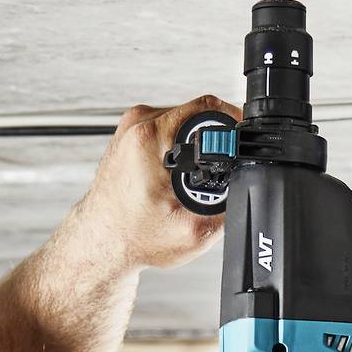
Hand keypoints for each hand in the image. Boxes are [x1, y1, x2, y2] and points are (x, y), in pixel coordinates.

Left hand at [73, 95, 238, 273]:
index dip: (234, 124)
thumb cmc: (133, 236)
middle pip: (198, 113)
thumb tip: (249, 190)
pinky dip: (180, 148)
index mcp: (150, 137)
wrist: (102, 243)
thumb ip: (228, 209)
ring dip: (197, 145)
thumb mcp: (193, 231)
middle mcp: (137, 125)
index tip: (239, 145)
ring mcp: (132, 127)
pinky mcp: (131, 135)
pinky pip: (169, 129)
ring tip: (189, 177)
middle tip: (213, 171)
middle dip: (215, 140)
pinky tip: (176, 174)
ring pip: (184, 121)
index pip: (209, 108)